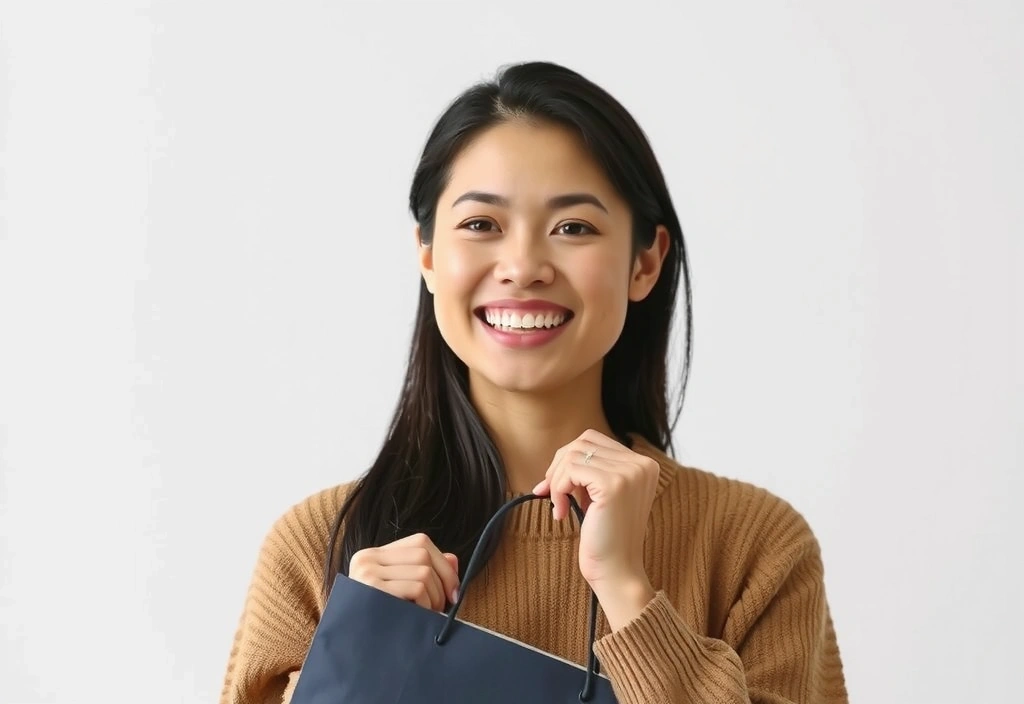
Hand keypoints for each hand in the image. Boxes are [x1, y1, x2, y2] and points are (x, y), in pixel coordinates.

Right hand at [349, 533, 459, 611]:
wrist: (354, 648)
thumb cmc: (384, 620)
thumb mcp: (406, 592)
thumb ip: (428, 573)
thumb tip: (453, 559)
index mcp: (374, 555)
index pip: (420, 542)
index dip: (443, 563)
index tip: (454, 590)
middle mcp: (367, 557)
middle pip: (424, 555)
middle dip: (443, 582)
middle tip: (443, 606)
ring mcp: (367, 572)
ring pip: (423, 572)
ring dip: (435, 597)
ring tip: (429, 614)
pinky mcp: (372, 589)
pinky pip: (416, 588)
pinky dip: (426, 604)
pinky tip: (417, 616)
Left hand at [532, 429, 659, 628]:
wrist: (617, 573)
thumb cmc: (606, 539)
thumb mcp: (601, 496)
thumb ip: (591, 471)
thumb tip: (557, 457)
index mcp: (644, 464)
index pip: (594, 440)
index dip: (569, 460)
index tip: (556, 486)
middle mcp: (642, 464)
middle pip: (583, 442)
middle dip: (559, 466)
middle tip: (550, 494)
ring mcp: (630, 473)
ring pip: (574, 455)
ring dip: (557, 481)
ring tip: (560, 507)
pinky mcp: (613, 484)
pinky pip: (571, 471)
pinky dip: (558, 489)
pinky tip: (562, 513)